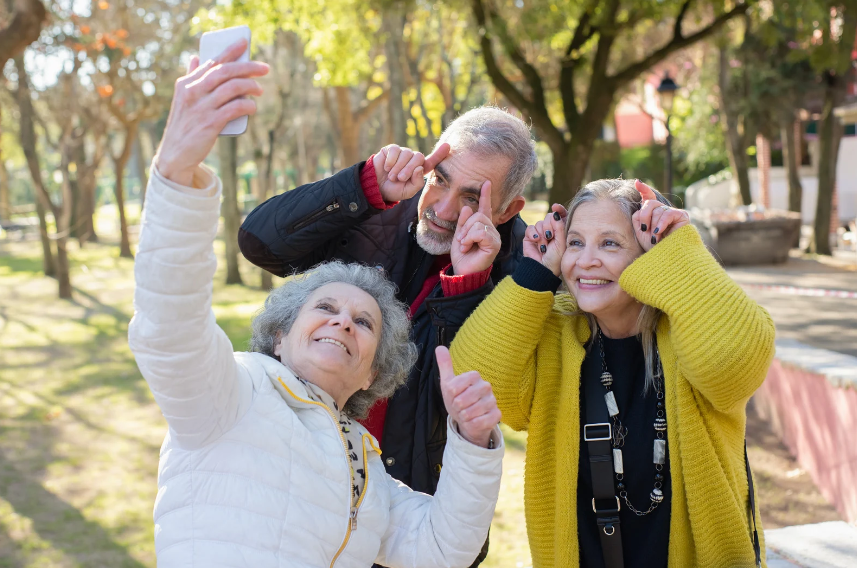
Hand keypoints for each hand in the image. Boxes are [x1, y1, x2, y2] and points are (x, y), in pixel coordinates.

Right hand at [155, 39, 269, 185]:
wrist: (175, 154)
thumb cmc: (184, 125)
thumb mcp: (183, 99)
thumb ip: (191, 78)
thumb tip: (195, 58)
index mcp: (186, 84)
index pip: (212, 62)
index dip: (230, 51)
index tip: (244, 42)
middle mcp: (193, 92)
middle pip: (225, 72)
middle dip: (247, 67)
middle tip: (264, 68)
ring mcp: (201, 108)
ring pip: (232, 88)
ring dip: (250, 86)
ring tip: (260, 90)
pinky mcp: (210, 124)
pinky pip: (235, 108)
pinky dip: (247, 105)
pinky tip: (253, 107)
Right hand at [373, 143, 449, 201]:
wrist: (376, 187)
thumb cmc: (394, 190)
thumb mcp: (408, 191)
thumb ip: (417, 182)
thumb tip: (419, 168)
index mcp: (419, 170)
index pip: (432, 161)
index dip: (439, 154)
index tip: (447, 146)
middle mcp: (413, 160)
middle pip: (418, 157)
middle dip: (409, 169)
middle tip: (400, 178)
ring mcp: (403, 153)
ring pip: (406, 154)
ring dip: (398, 167)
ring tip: (391, 176)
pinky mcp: (392, 149)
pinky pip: (395, 150)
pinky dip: (391, 161)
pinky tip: (386, 167)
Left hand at [436, 346, 500, 448]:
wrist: (468, 419)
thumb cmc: (458, 399)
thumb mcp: (448, 383)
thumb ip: (445, 365)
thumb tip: (439, 347)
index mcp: (474, 376)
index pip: (454, 387)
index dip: (450, 396)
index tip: (454, 396)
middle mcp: (486, 386)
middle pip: (461, 400)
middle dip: (456, 408)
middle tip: (459, 407)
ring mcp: (493, 401)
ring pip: (469, 412)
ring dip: (463, 416)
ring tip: (466, 414)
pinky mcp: (497, 415)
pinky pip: (479, 422)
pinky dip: (471, 424)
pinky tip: (473, 421)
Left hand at [450, 180, 500, 275]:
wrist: (462, 271)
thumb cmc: (462, 255)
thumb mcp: (459, 235)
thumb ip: (463, 222)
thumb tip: (466, 207)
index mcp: (482, 227)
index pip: (485, 208)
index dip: (485, 195)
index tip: (486, 183)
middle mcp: (491, 230)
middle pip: (478, 215)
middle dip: (465, 226)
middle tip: (461, 240)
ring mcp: (494, 237)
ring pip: (479, 223)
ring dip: (466, 234)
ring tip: (465, 245)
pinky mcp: (494, 244)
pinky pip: (481, 232)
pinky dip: (470, 238)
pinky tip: (468, 247)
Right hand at [523, 204, 566, 275]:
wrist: (542, 268)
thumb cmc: (555, 259)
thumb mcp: (561, 242)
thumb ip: (560, 226)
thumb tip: (555, 212)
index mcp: (561, 231)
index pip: (561, 215)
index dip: (559, 210)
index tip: (556, 207)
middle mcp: (551, 231)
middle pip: (549, 217)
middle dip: (549, 226)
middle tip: (550, 236)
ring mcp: (540, 233)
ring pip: (540, 222)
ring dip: (542, 234)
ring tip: (544, 245)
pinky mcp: (530, 236)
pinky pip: (530, 228)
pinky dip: (533, 234)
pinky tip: (536, 241)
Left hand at [631, 180, 690, 251]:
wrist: (664, 257)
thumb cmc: (652, 247)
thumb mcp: (640, 230)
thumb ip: (638, 215)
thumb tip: (642, 201)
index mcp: (653, 214)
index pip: (649, 198)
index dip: (644, 189)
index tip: (637, 183)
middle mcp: (663, 211)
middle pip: (650, 203)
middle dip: (644, 216)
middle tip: (645, 229)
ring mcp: (673, 212)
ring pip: (658, 209)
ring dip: (653, 225)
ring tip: (655, 238)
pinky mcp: (682, 216)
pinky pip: (668, 213)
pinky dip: (661, 223)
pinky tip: (659, 232)